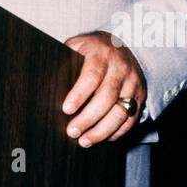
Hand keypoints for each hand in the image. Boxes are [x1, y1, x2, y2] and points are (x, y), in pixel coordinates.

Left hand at [61, 30, 146, 146]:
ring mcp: (133, 83)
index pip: (92, 75)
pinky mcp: (140, 96)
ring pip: (121, 112)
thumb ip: (65, 60)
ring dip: (102, 130)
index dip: (79, 94)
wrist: (120, 46)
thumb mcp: (77, 46)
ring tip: (85, 141)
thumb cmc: (91, 50)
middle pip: (107, 97)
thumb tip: (45, 82)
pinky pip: (131, 119)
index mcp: (101, 53)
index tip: (66, 109)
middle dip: (88, 118)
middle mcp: (120, 68)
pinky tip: (102, 138)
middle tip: (72, 132)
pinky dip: (117, 132)